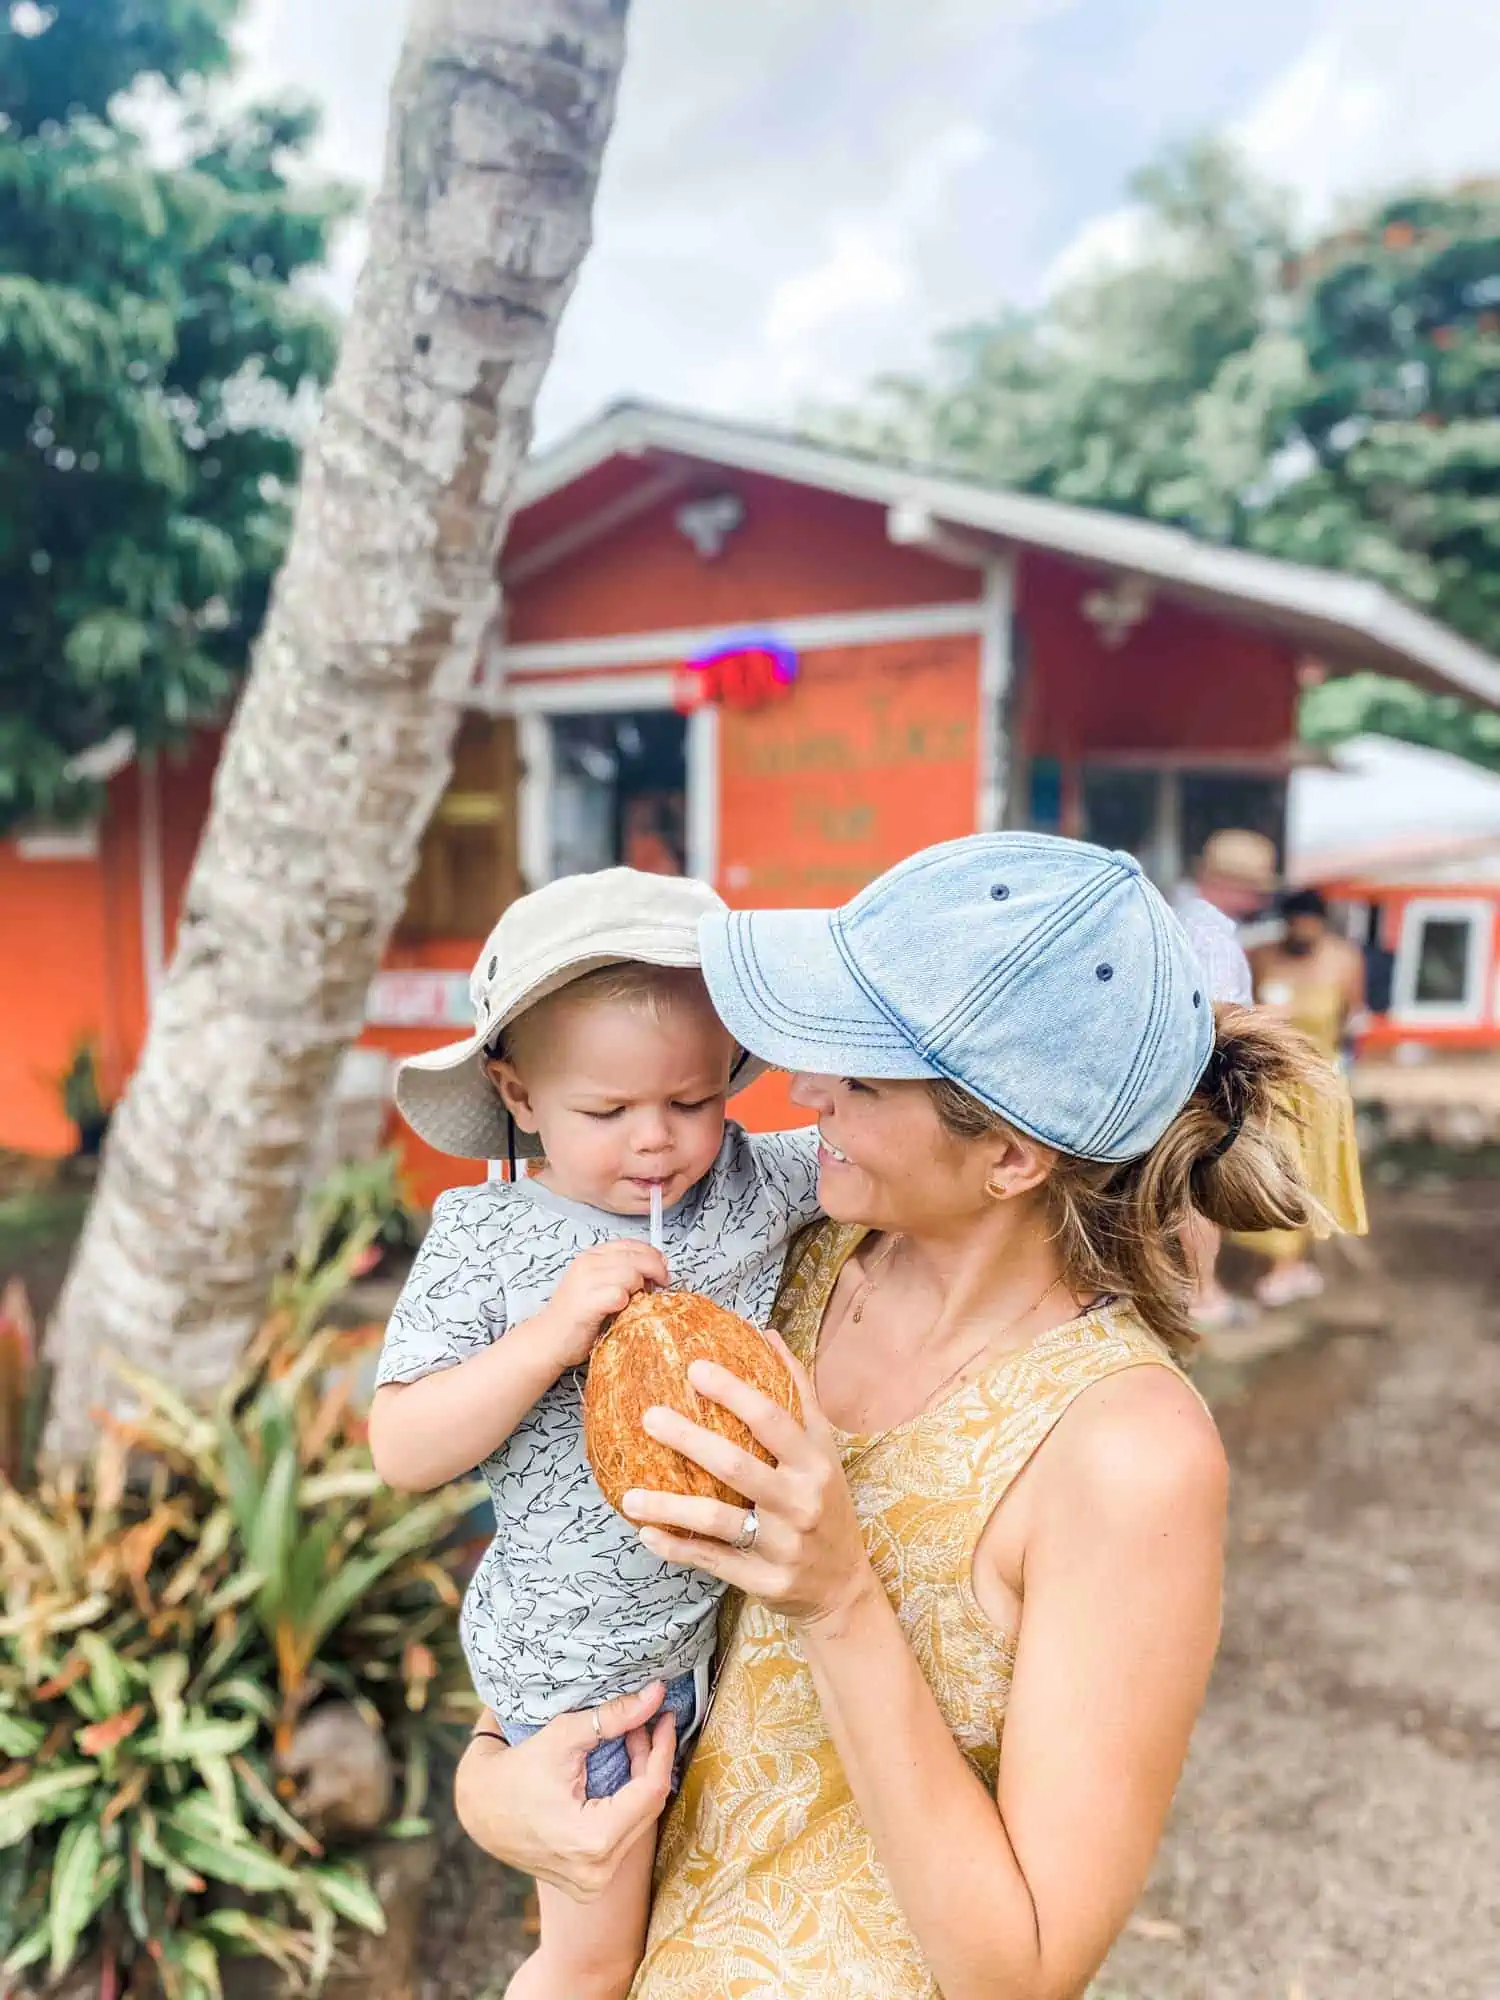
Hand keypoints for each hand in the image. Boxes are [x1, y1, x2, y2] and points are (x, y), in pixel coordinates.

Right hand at [453, 1687, 676, 1900]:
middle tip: (646, 1722)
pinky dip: (627, 1801)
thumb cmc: (514, 1770)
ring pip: (638, 1822)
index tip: (665, 1716)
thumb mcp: (563, 1737)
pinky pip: (623, 1835)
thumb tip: (656, 1693)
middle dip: (651, 1760)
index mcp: (593, 1841)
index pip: (651, 1790)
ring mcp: (592, 1883)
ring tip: (632, 1739)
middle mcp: (597, 1873)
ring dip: (641, 1779)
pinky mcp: (587, 1882)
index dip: (662, 1748)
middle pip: (648, 1807)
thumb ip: (614, 1716)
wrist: (475, 1809)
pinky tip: (622, 1770)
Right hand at [541, 1240, 669, 1368]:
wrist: (548, 1341)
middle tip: (662, 1285)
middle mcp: (588, 1263)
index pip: (631, 1244)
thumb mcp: (598, 1286)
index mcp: (591, 1256)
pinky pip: (620, 1295)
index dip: (652, 1254)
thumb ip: (621, 1273)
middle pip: (636, 1256)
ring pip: (631, 1274)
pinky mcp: (588, 1302)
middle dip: (655, 1270)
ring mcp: (586, 1281)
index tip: (662, 1267)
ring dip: (641, 1288)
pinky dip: (627, 1304)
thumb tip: (658, 1267)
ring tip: (638, 1302)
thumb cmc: (577, 1317)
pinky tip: (622, 1311)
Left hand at [621, 1332, 877, 1628]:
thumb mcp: (824, 1448)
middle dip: (689, 1439)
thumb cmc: (826, 1502)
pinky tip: (645, 1533)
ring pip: (716, 1520)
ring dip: (669, 1506)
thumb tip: (766, 1334)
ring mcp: (782, 1544)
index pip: (772, 1419)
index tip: (693, 1367)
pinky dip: (677, 1547)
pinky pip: (712, 1561)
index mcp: (815, 1463)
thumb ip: (798, 1393)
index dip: (733, 1391)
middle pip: (738, 1465)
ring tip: (629, 1496)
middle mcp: (801, 1501)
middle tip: (648, 1416)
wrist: (842, 1585)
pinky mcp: (764, 1579)